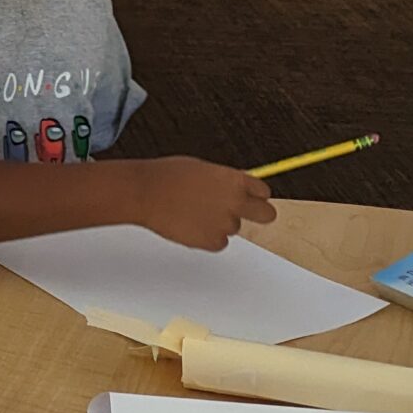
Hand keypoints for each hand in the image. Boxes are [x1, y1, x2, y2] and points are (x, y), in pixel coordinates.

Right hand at [129, 157, 276, 251]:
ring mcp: (226, 224)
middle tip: (243, 213)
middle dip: (259, 214)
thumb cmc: (168, 177)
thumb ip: (226, 181)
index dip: (255, 194)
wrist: (145, 193)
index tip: (249, 197)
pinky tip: (189, 223)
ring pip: (234, 228)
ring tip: (193, 212)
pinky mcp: (212, 242)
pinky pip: (217, 242)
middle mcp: (236, 202)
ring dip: (219, 224)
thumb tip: (237, 188)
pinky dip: (206, 237)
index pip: (263, 191)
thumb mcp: (204, 169)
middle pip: (267, 214)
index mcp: (235, 180)